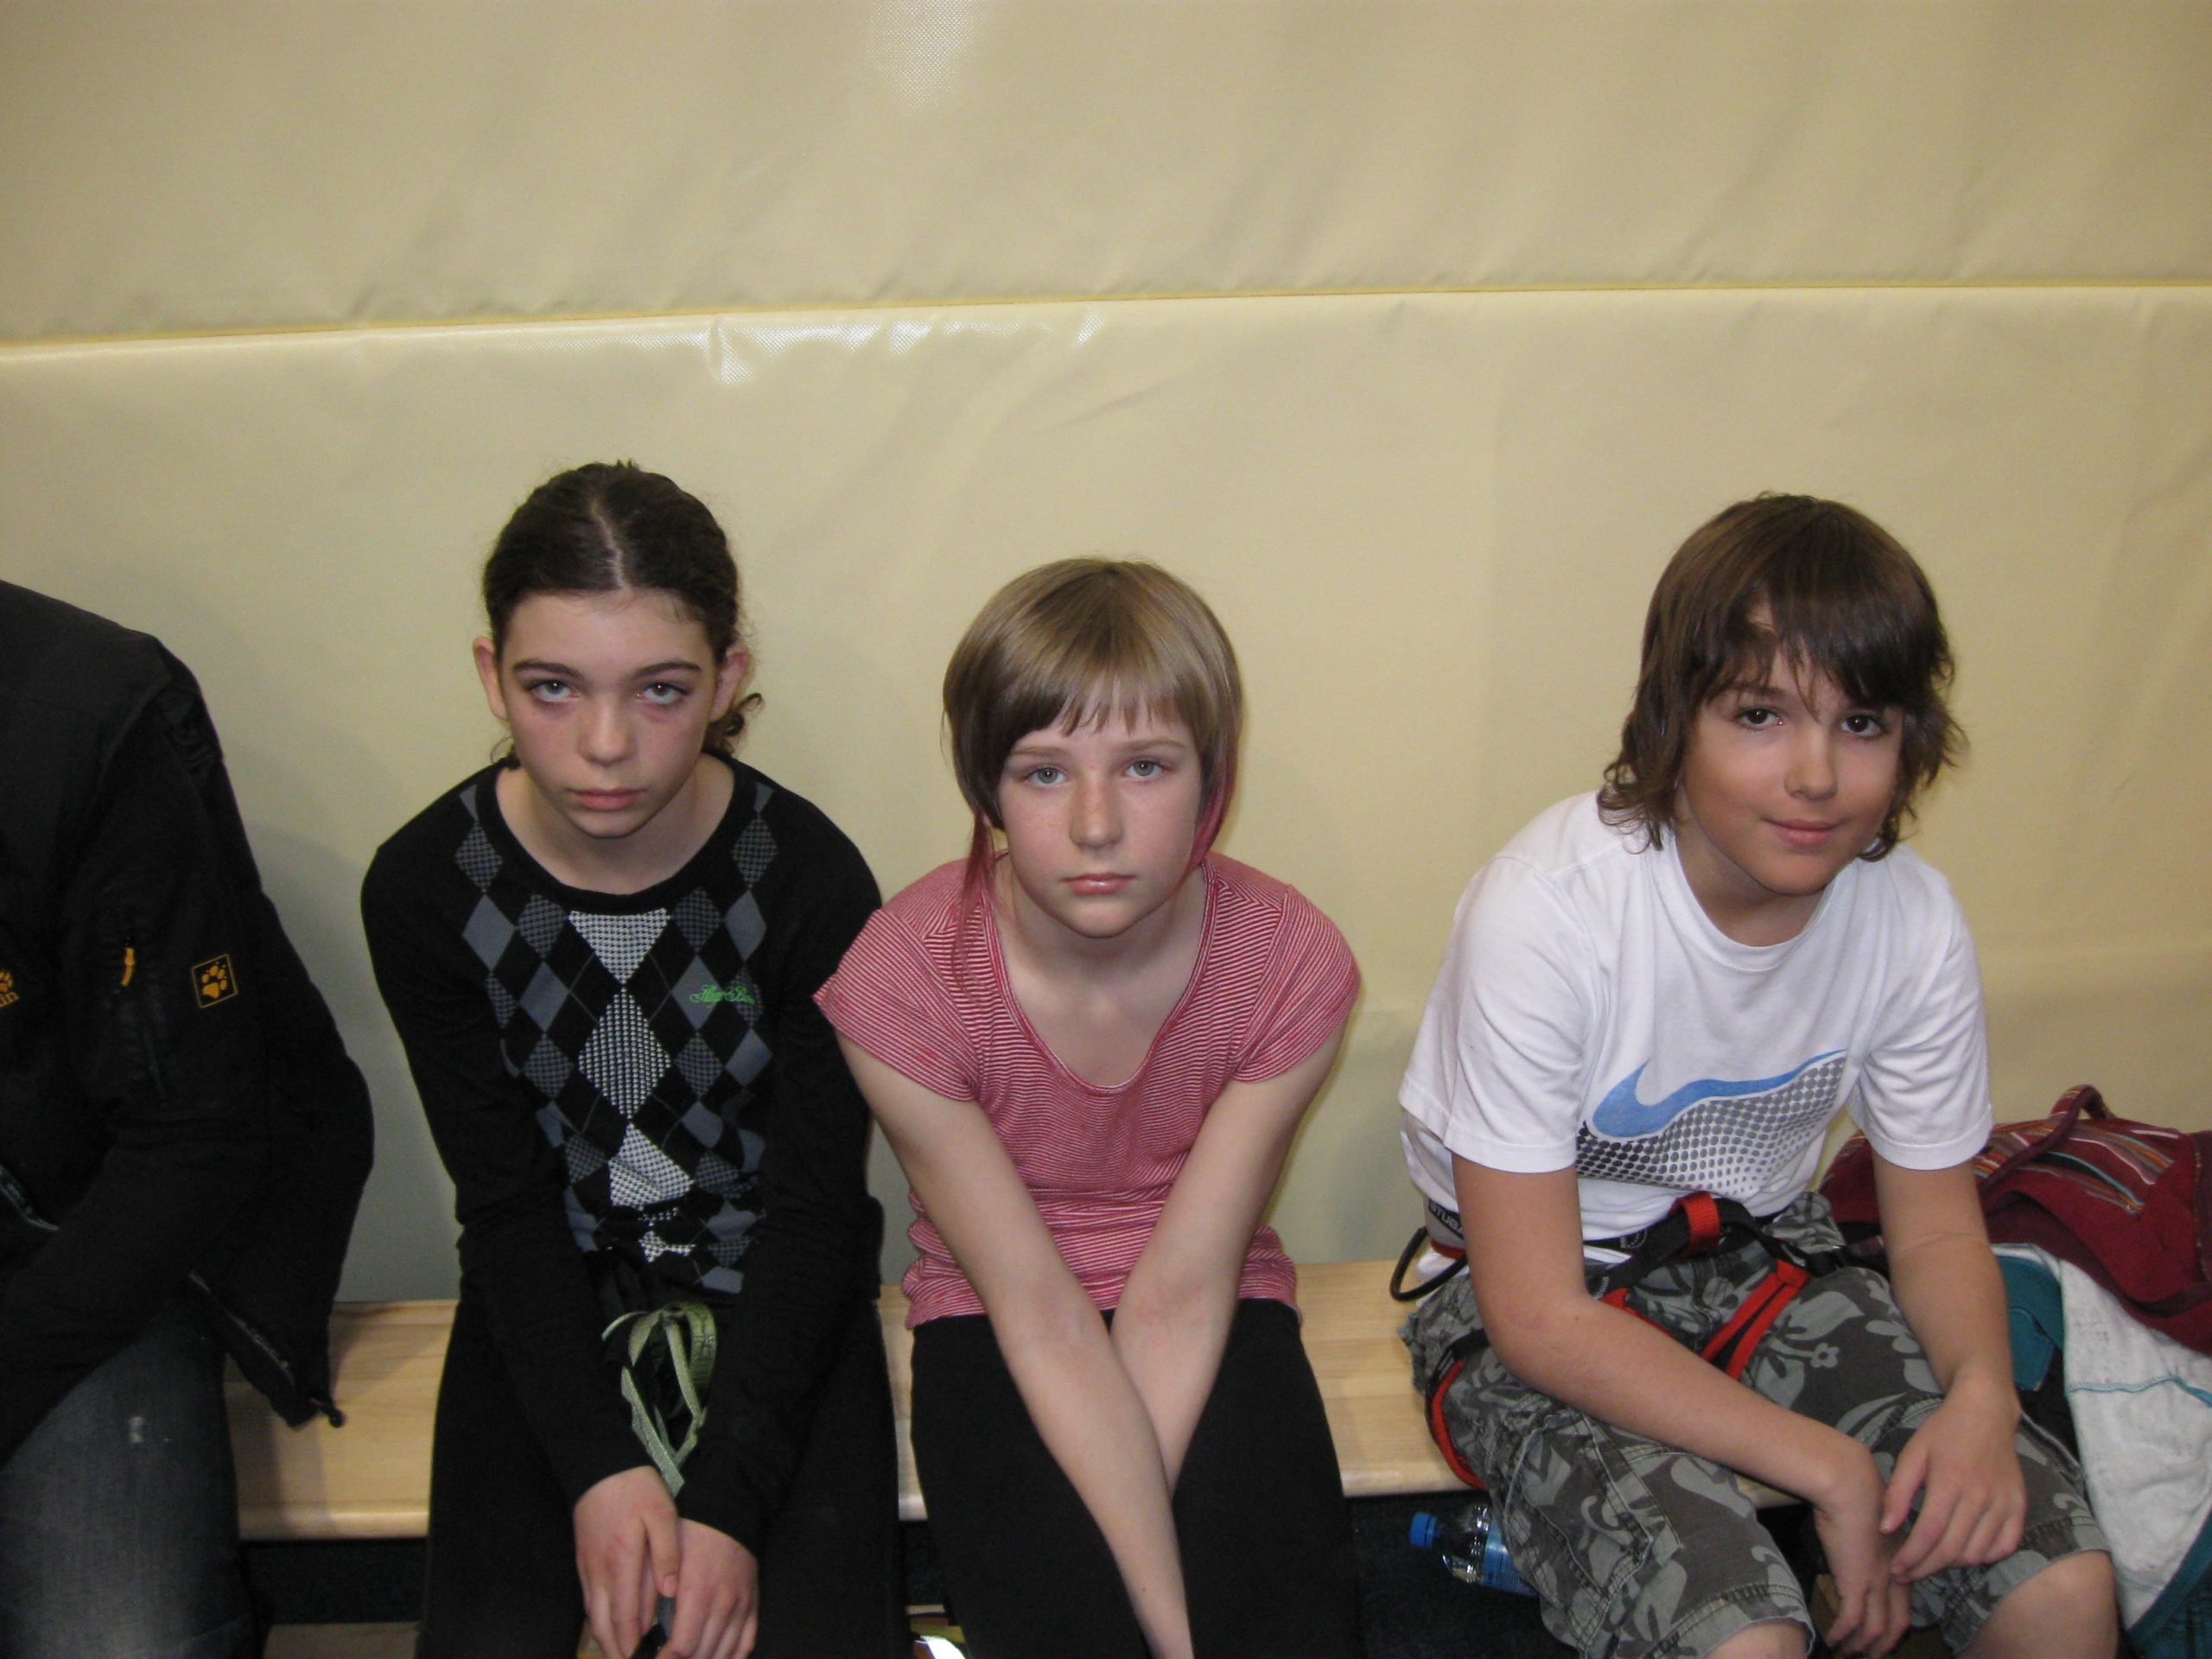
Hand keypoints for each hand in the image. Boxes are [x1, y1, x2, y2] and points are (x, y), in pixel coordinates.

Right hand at [574, 1466, 679, 1658]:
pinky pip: (589, 1603)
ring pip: (593, 1617)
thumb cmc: (637, 1489)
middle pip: (604, 1625)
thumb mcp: (662, 1514)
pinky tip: (611, 1629)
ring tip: (624, 1655)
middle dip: (618, 1650)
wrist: (600, 1467)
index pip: (626, 1617)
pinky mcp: (583, 1563)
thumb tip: (672, 1591)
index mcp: (622, 1562)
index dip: (633, 1644)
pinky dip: (599, 1623)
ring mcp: (588, 1569)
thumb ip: (667, 1553)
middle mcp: (600, 1572)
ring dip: (607, 1640)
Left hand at [664, 1521, 759, 1658]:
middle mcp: (723, 1604)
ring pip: (723, 1654)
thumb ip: (651, 1593)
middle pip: (701, 1655)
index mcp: (698, 1592)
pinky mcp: (752, 1605)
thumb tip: (637, 1631)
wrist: (728, 1512)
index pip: (682, 1647)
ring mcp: (741, 1607)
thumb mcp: (664, 1557)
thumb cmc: (691, 1533)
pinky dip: (731, 1658)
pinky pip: (746, 1644)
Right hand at [1812, 1435, 1911, 1657]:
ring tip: (1847, 1653)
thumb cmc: (1855, 1492)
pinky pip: (1851, 1619)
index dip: (1895, 1626)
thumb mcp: (1869, 1520)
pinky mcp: (1856, 1581)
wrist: (1849, 1484)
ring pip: (1876, 1628)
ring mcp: (1877, 1580)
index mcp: (1902, 1561)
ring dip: (1861, 1645)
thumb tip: (1855, 1546)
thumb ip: (1869, 1539)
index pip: (1905, 1605)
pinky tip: (1831, 1639)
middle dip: (1883, 1644)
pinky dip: (1842, 1634)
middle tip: (1868, 1654)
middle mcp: (1895, 1576)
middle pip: (1897, 1624)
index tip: (1881, 1636)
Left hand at [1881, 1379, 2025, 1581]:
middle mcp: (1981, 1496)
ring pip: (1977, 1553)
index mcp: (1950, 1481)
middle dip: (1925, 1568)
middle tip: (1907, 1574)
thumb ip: (1898, 1492)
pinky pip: (2004, 1546)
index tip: (1896, 1569)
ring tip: (1930, 1562)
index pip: (1929, 1534)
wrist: (1985, 1412)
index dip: (1911, 1557)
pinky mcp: (2020, 1506)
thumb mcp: (1912, 1454)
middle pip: (1952, 1549)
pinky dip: (1984, 1557)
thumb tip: (1886, 1528)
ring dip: (1951, 1565)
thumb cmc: (1943, 1431)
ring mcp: (2004, 1503)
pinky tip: (1964, 1552)